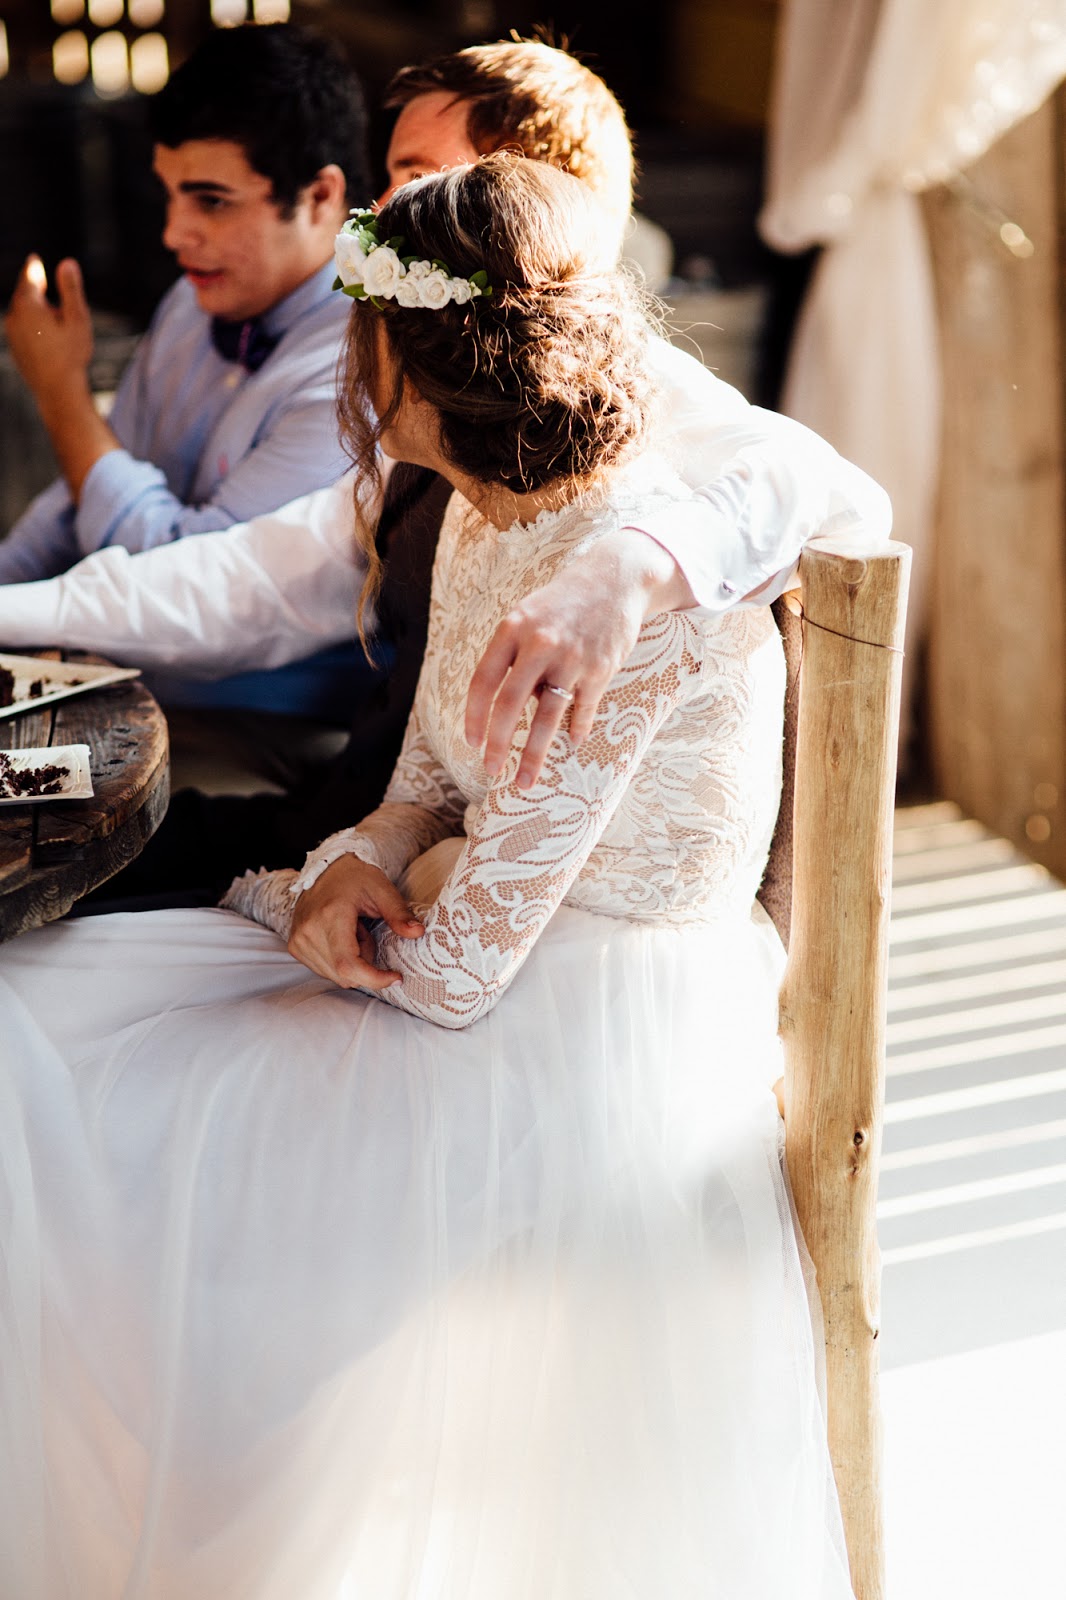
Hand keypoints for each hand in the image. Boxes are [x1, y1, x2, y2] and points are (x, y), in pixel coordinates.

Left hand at [5, 256, 93, 405]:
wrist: (57, 391)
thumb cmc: (71, 354)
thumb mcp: (77, 318)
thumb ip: (71, 289)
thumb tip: (67, 262)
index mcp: (28, 304)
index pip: (29, 277)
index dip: (34, 267)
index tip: (34, 259)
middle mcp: (14, 316)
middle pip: (25, 295)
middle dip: (35, 289)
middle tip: (39, 277)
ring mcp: (12, 334)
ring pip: (23, 314)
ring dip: (35, 310)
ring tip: (50, 314)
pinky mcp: (15, 349)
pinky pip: (22, 330)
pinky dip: (32, 326)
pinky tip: (45, 336)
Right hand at [287, 853, 422, 989]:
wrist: (326, 868)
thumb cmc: (356, 877)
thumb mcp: (382, 889)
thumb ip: (399, 913)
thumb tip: (417, 932)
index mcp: (330, 916)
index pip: (348, 965)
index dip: (374, 979)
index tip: (395, 977)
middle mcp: (309, 931)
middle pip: (345, 974)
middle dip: (365, 963)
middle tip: (366, 932)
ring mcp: (298, 940)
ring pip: (335, 975)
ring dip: (352, 961)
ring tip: (352, 931)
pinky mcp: (294, 946)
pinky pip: (324, 970)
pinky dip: (339, 960)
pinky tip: (340, 936)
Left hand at [465, 526, 696, 787]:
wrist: (615, 579)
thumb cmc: (562, 603)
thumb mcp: (527, 616)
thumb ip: (513, 656)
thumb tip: (512, 706)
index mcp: (512, 629)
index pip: (483, 681)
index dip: (474, 716)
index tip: (471, 743)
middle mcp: (539, 643)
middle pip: (510, 703)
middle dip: (497, 742)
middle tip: (490, 769)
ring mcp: (572, 658)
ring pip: (547, 716)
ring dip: (533, 754)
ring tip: (524, 781)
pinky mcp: (600, 669)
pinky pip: (583, 709)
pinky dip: (576, 730)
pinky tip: (572, 743)